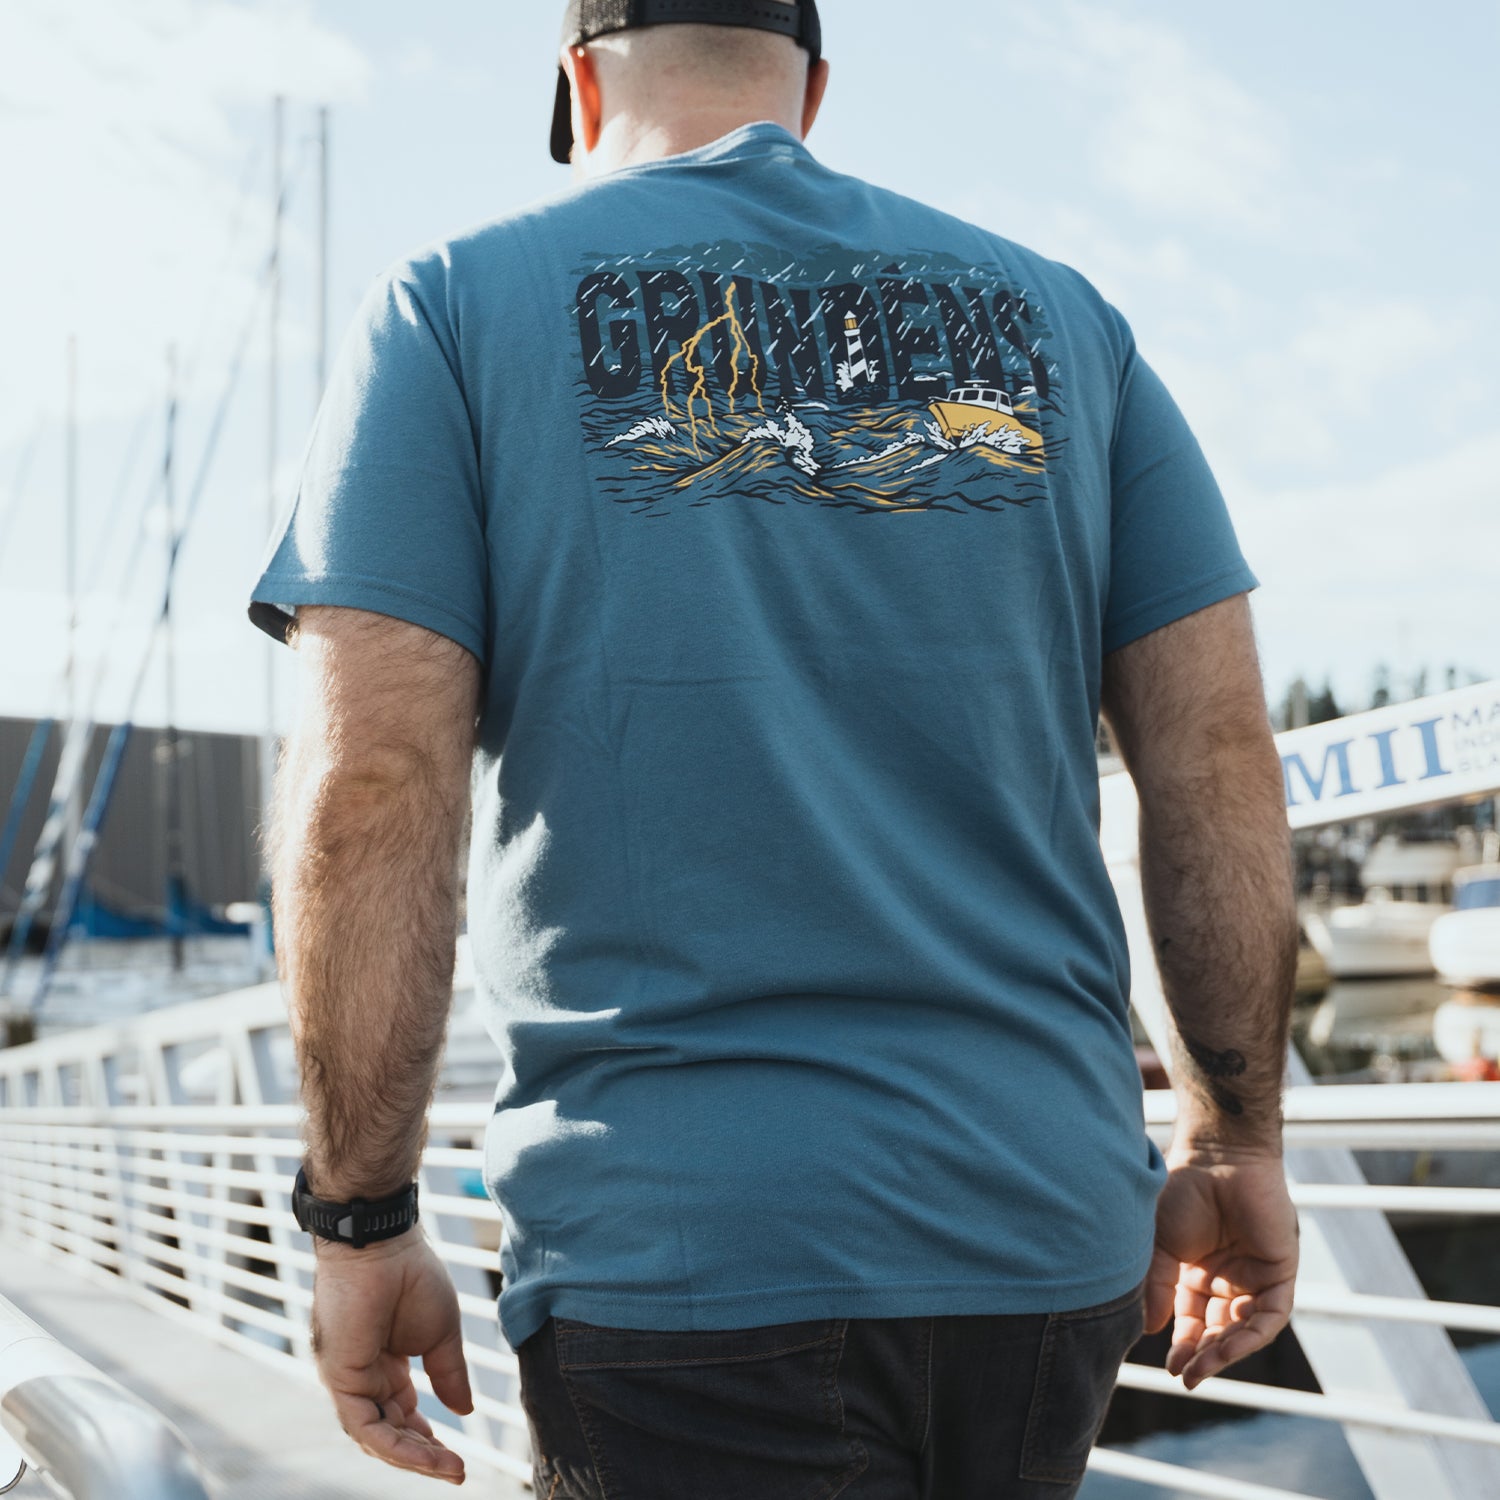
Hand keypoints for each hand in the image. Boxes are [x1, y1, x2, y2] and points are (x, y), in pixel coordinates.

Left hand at [309, 1228, 474, 1483]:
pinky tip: (426, 1454)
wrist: (383, 1245)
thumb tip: (464, 1411)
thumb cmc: (412, 1275)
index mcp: (384, 1363)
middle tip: (457, 1470)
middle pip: (390, 1431)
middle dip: (424, 1455)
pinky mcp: (340, 1380)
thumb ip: (449, 1373)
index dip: (428, 1438)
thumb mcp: (441, 1333)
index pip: (402, 1414)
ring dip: (413, 1457)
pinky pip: (365, 1427)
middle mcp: (363, 1377)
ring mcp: (348, 1381)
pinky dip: (395, 1446)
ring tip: (449, 1468)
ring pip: (376, 1437)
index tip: (458, 1457)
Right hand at [1145, 1146, 1298, 1390]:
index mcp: (1195, 1270)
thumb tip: (1149, 1330)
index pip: (1190, 1318)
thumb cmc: (1182, 1190)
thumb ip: (1158, 1286)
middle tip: (1184, 1375)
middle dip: (1201, 1354)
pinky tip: (1227, 1348)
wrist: (1217, 1157)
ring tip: (1201, 1369)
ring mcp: (1254, 1275)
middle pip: (1216, 1328)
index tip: (1168, 1365)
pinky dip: (1250, 1335)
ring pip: (1243, 1328)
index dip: (1181, 1343)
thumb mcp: (1160, 1244)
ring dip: (1224, 1351)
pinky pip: (1270, 1315)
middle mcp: (1226, 1277)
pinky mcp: (1279, 1271)